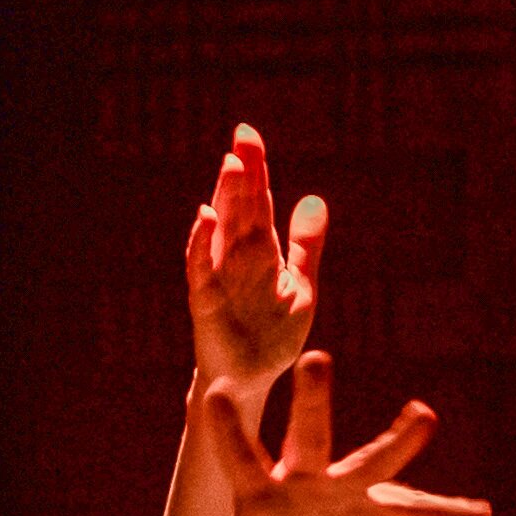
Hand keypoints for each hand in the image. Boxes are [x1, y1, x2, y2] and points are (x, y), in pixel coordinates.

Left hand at [128, 353, 482, 515]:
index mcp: (258, 493)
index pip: (238, 456)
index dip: (228, 429)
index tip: (216, 392)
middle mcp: (304, 479)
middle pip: (309, 437)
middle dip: (313, 403)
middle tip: (315, 358)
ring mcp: (345, 491)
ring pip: (372, 460)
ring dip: (398, 441)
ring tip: (425, 416)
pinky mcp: (377, 509)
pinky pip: (416, 511)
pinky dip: (445, 514)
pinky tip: (481, 515)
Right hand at [183, 121, 326, 401]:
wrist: (250, 381)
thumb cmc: (271, 334)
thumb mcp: (301, 286)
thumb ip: (305, 245)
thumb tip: (315, 197)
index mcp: (258, 249)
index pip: (256, 200)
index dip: (254, 168)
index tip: (249, 134)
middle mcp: (235, 256)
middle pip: (239, 207)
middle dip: (242, 172)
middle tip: (243, 136)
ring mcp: (218, 277)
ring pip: (221, 230)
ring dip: (224, 197)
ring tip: (231, 165)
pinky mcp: (205, 303)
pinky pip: (201, 269)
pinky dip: (201, 244)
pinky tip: (205, 218)